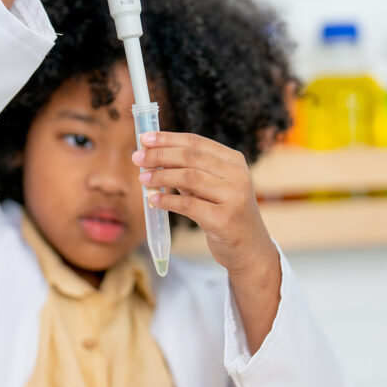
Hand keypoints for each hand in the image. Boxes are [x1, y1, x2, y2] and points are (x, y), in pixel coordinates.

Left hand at [133, 131, 274, 274]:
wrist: (249, 248)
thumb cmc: (224, 213)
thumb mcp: (212, 187)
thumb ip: (189, 171)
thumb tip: (152, 157)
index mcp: (234, 161)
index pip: (196, 142)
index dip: (168, 138)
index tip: (145, 138)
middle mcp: (237, 175)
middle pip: (190, 157)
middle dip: (159, 155)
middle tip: (137, 157)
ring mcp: (233, 197)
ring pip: (188, 178)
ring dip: (161, 176)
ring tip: (142, 178)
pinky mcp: (224, 219)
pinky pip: (188, 205)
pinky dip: (167, 200)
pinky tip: (153, 200)